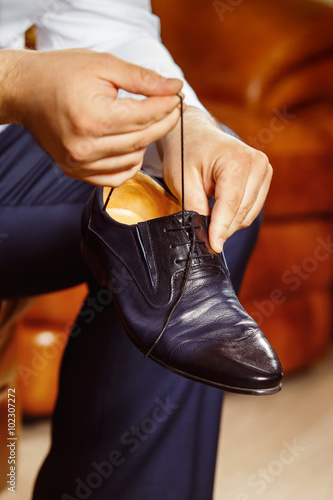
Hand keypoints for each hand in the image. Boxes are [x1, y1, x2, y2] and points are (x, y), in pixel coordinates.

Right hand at [4, 49, 182, 185]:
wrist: (26, 91)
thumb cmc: (60, 74)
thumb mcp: (103, 65)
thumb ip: (141, 79)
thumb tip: (173, 87)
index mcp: (92, 117)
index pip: (144, 117)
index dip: (166, 106)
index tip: (176, 97)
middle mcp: (85, 146)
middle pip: (142, 139)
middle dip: (163, 122)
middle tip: (171, 108)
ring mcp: (79, 163)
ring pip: (132, 161)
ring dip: (146, 143)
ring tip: (146, 123)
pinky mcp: (76, 171)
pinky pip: (115, 177)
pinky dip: (129, 164)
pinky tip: (131, 147)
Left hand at [160, 106, 272, 252]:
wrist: (195, 134)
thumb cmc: (186, 152)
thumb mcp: (182, 179)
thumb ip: (194, 206)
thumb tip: (204, 234)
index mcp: (237, 159)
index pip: (231, 204)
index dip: (221, 228)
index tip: (213, 247)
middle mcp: (258, 163)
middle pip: (241, 212)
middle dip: (222, 227)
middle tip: (200, 233)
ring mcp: (264, 170)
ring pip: (248, 214)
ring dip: (227, 223)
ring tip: (206, 212)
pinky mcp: (264, 179)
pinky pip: (251, 210)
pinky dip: (234, 216)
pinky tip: (218, 209)